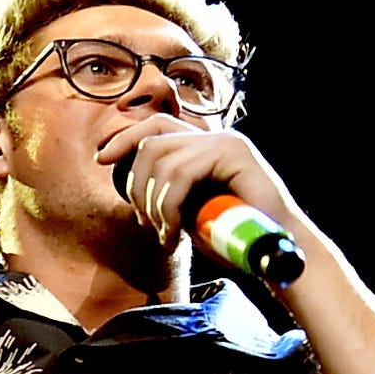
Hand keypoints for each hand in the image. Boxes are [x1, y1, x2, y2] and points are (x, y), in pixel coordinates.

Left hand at [94, 114, 307, 250]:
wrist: (272, 247)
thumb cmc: (230, 233)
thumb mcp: (186, 208)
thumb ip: (164, 191)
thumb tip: (126, 184)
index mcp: (201, 146)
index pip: (155, 126)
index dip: (124, 138)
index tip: (101, 159)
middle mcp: (213, 137)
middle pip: (151, 142)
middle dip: (136, 184)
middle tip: (144, 221)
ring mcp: (226, 142)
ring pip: (163, 161)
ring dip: (153, 203)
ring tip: (163, 232)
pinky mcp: (235, 154)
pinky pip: (183, 173)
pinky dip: (169, 206)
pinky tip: (173, 233)